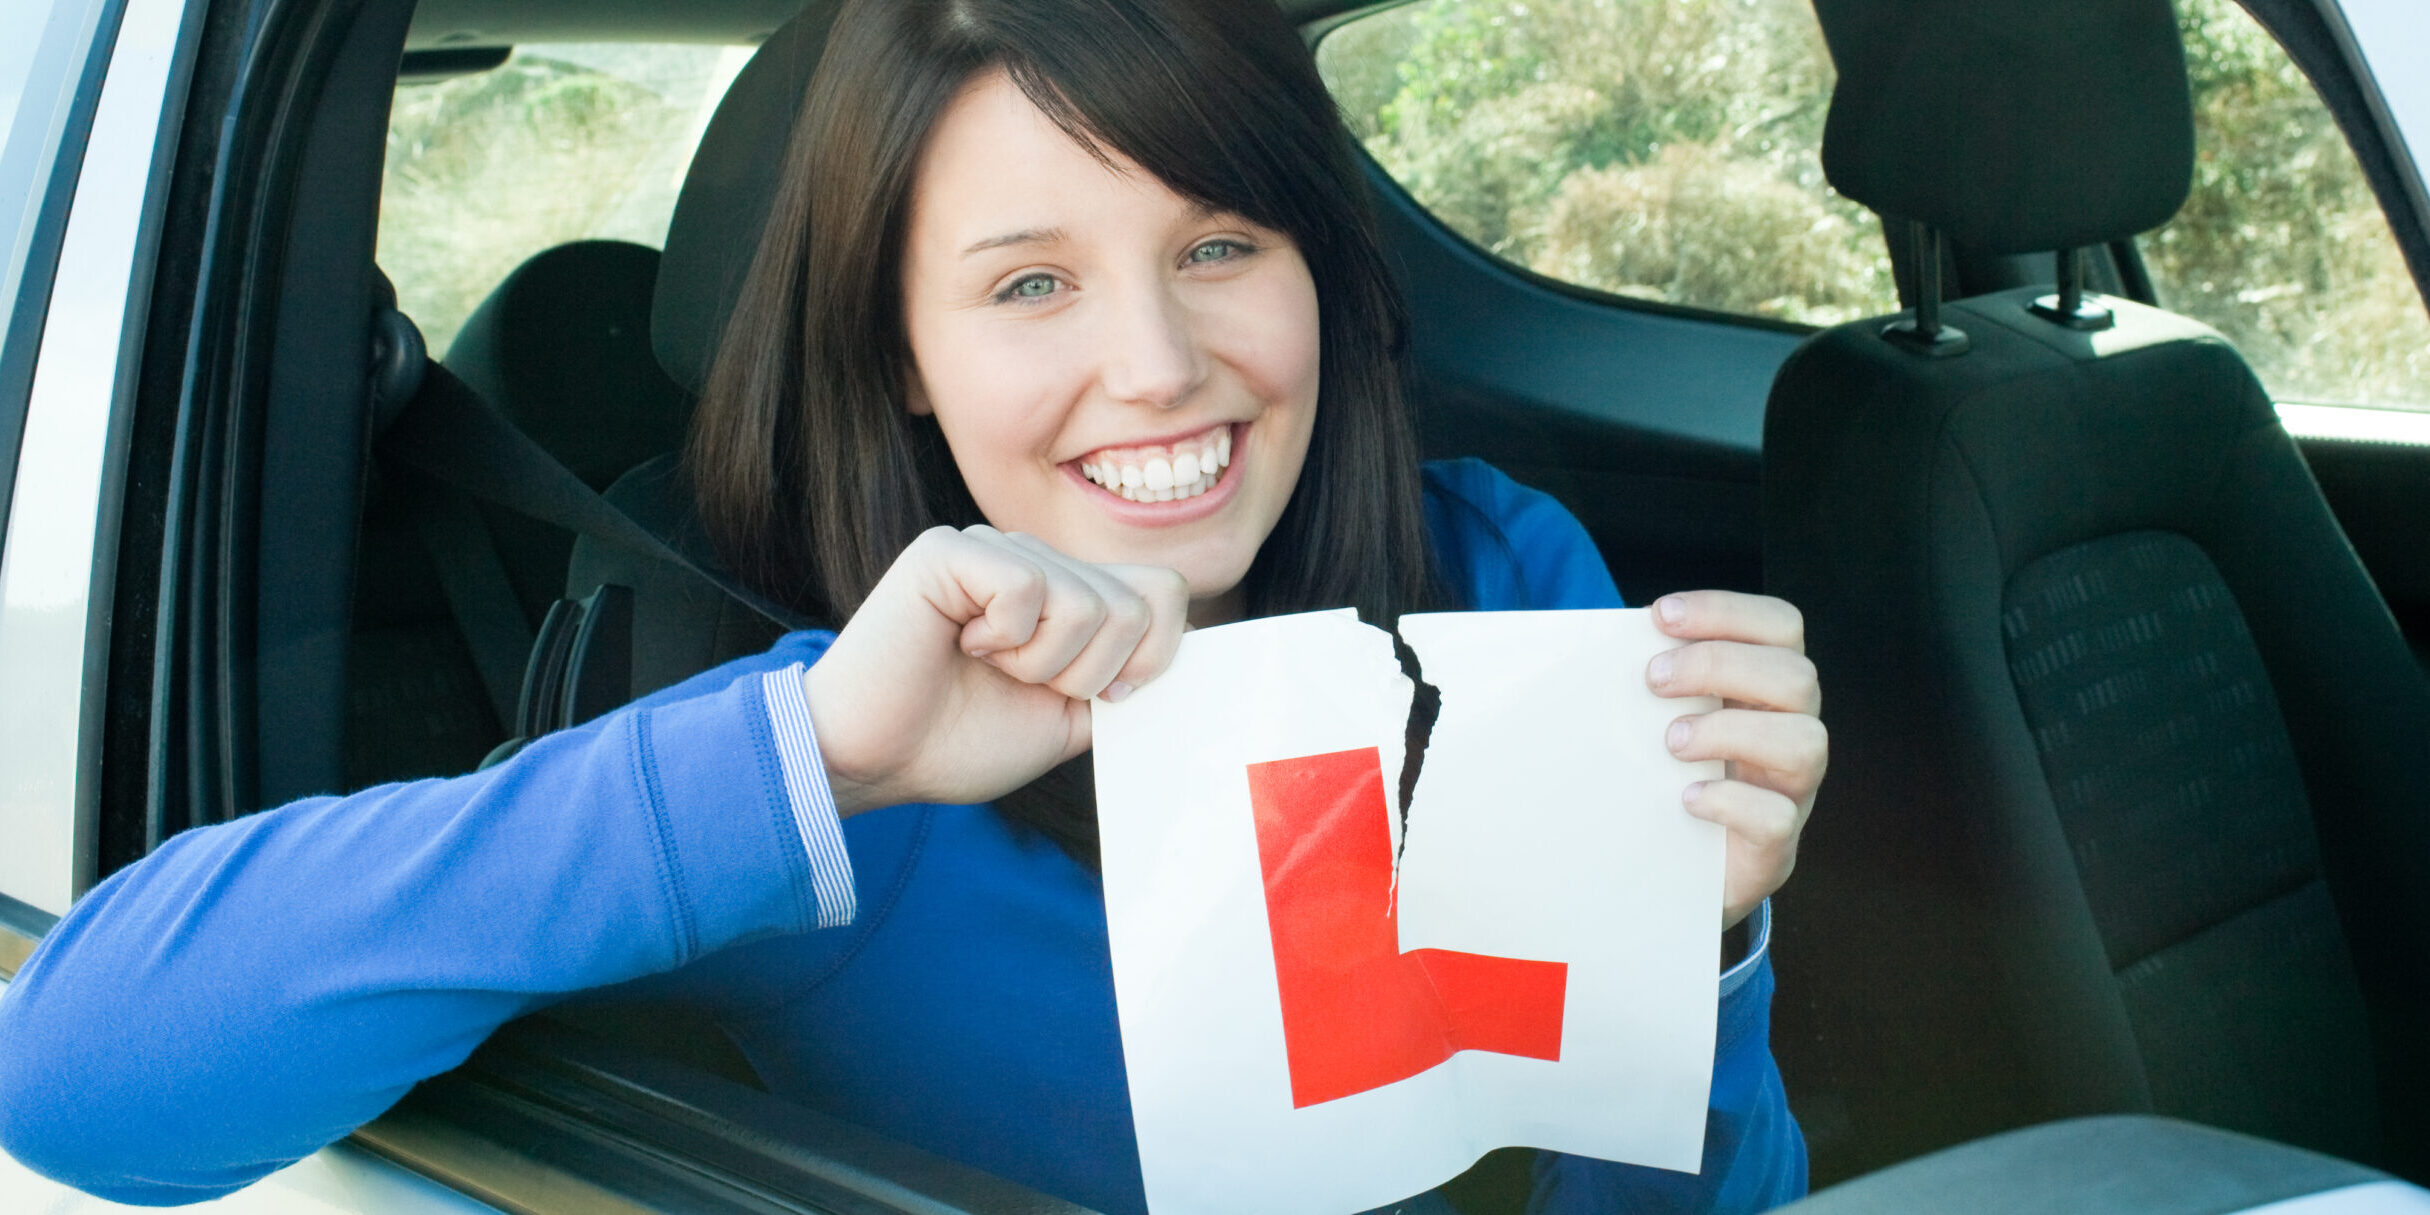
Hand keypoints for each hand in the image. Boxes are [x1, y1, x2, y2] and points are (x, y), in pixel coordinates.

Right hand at [802, 526, 1189, 815]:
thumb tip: (1192, 648)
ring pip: (1088, 601)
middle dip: (1091, 674)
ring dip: (1043, 663)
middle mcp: (1038, 560)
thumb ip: (1123, 681)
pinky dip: (1005, 639)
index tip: (1101, 699)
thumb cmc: (958, 741)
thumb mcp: (1069, 721)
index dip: (1154, 654)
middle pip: (1137, 602)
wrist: (875, 760)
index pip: (1164, 591)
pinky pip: (1030, 589)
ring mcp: (995, 548)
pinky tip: (960, 643)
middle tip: (1025, 685)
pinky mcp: (950, 550)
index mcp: (1068, 595)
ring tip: (987, 665)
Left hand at [1646, 590, 1825, 930]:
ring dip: (1730, 731)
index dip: (1727, 611)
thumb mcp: (1658, 721)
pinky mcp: (1775, 847)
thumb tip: (1598, 643)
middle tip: (1652, 679)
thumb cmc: (1661, 780)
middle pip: (1797, 677)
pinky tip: (1684, 799)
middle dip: (1719, 665)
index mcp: (1766, 690)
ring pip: (1805, 743)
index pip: (1781, 627)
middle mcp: (1791, 733)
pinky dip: (1729, 802)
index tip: (1660, 615)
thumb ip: (1651, 682)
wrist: (1669, 877)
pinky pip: (1778, 818)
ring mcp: (1790, 792)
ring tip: (1671, 743)